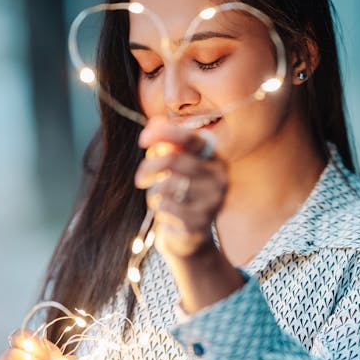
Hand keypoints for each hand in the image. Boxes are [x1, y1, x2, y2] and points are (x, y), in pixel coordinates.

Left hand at [135, 116, 226, 259]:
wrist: (188, 238)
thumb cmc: (179, 196)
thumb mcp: (172, 167)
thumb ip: (165, 144)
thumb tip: (155, 121)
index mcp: (215, 159)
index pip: (191, 138)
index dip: (165, 133)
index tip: (142, 140)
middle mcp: (220, 177)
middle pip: (174, 160)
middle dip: (149, 167)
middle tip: (139, 179)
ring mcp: (213, 201)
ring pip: (167, 184)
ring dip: (154, 192)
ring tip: (158, 200)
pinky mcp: (201, 222)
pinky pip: (167, 206)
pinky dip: (159, 209)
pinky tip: (166, 214)